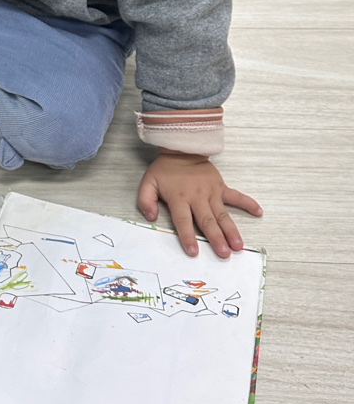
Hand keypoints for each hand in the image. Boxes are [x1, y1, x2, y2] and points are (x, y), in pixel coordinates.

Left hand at [137, 149, 261, 258]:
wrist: (181, 149)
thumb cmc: (165, 170)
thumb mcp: (148, 182)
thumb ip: (146, 200)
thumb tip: (151, 217)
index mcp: (179, 198)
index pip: (183, 221)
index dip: (188, 237)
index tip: (194, 252)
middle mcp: (197, 196)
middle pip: (207, 221)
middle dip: (216, 238)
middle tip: (224, 254)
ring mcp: (211, 191)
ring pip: (222, 214)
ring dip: (231, 230)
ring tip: (238, 245)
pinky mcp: (220, 186)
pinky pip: (236, 195)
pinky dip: (248, 203)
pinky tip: (258, 212)